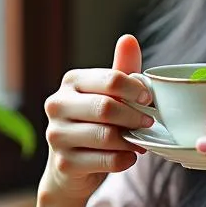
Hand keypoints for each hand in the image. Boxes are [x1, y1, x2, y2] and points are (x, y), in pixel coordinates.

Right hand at [40, 34, 153, 200]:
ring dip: (131, 140)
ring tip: (139, 141)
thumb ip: (121, 70)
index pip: (110, 79)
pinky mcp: (64, 163)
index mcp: (71, 82)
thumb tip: (129, 39)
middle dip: (134, 116)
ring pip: (106, 136)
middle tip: (149, 123)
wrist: (72, 167)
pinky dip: (124, 160)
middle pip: (106, 108)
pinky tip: (128, 157)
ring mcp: (56, 135)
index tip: (149, 99)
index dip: (135, 90)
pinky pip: (106, 161)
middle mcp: (57, 105)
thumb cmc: (94, 123)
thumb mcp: (108, 94)